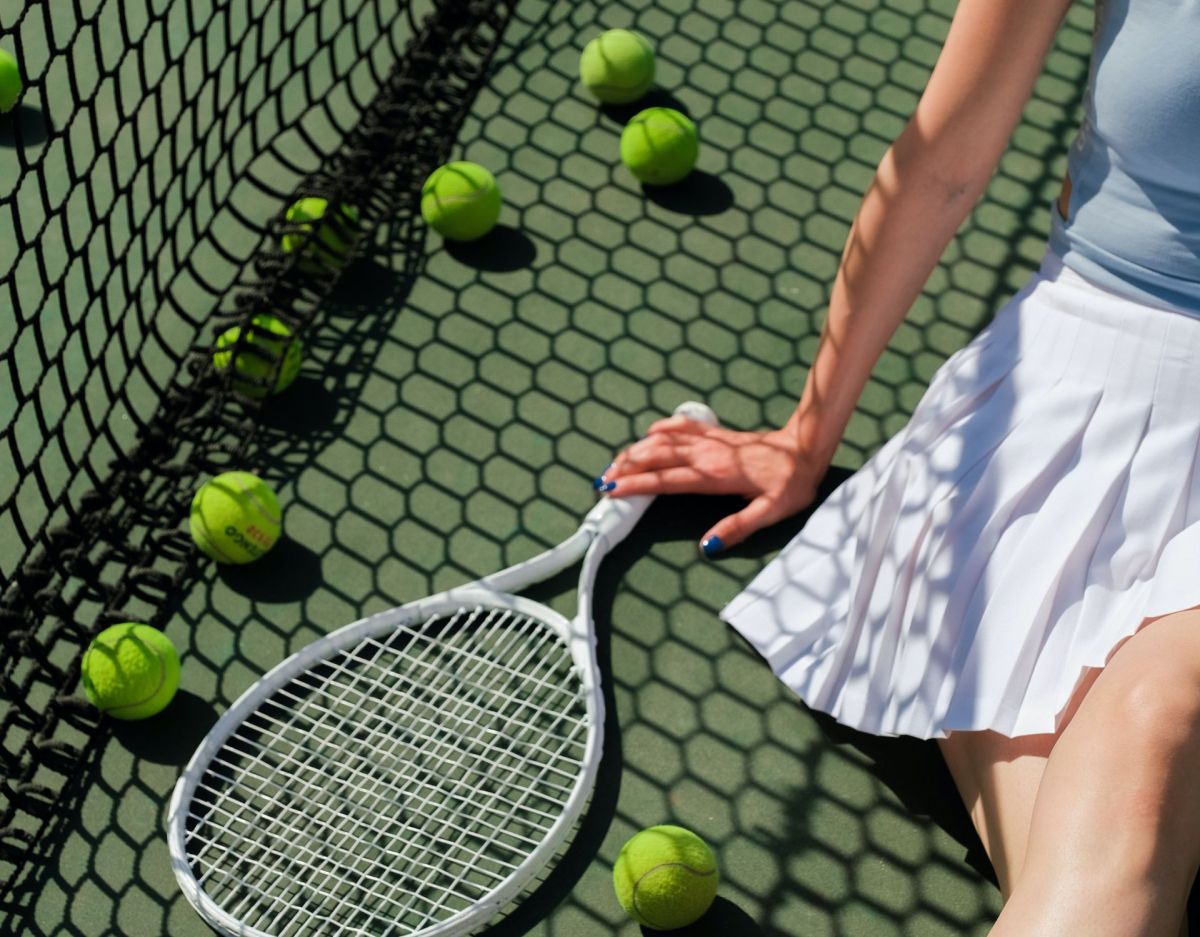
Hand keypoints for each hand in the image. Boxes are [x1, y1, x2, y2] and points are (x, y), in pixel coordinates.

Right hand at [597, 415, 826, 554]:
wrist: (806, 448)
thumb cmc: (791, 483)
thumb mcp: (771, 512)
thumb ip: (737, 527)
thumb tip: (707, 545)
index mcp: (714, 476)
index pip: (665, 480)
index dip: (636, 485)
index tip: (612, 490)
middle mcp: (706, 454)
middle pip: (655, 456)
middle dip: (625, 467)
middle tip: (603, 480)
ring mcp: (709, 441)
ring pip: (663, 440)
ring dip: (636, 449)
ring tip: (615, 462)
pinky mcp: (715, 433)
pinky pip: (681, 426)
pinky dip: (661, 429)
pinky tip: (649, 433)